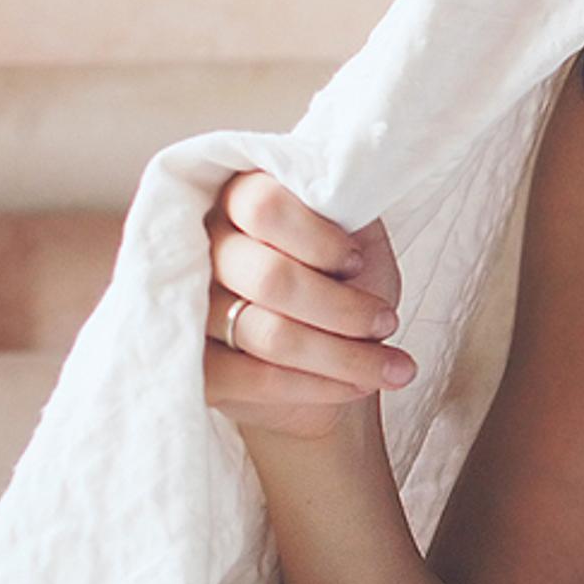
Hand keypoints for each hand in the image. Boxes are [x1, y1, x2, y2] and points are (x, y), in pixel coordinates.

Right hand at [203, 169, 413, 437]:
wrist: (337, 358)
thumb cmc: (347, 284)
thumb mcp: (358, 234)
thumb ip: (343, 210)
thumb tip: (343, 197)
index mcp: (236, 198)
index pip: (262, 205)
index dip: (318, 239)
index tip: (356, 262)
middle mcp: (201, 248)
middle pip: (269, 277)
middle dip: (344, 308)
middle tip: (387, 322)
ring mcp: (189, 310)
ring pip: (269, 334)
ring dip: (347, 356)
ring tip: (395, 366)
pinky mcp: (193, 366)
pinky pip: (256, 379)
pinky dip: (321, 385)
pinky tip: (359, 386)